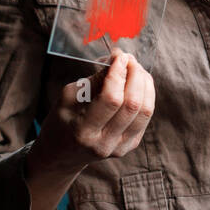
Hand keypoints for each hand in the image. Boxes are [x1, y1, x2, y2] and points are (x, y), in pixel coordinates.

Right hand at [29, 50, 154, 174]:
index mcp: (84, 131)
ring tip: (136, 69)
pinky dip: (146, 96)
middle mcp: (104, 143)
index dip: (119, 74)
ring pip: (145, 110)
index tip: (119, 56)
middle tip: (129, 59)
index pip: (111, 99)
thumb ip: (95, 81)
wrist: (63, 153)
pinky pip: (145, 117)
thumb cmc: (63, 119)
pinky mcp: (130, 145)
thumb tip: (119, 61)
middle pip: (133, 104)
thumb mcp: (68, 97)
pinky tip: (138, 84)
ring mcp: (120, 147)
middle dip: (135, 75)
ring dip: (145, 84)